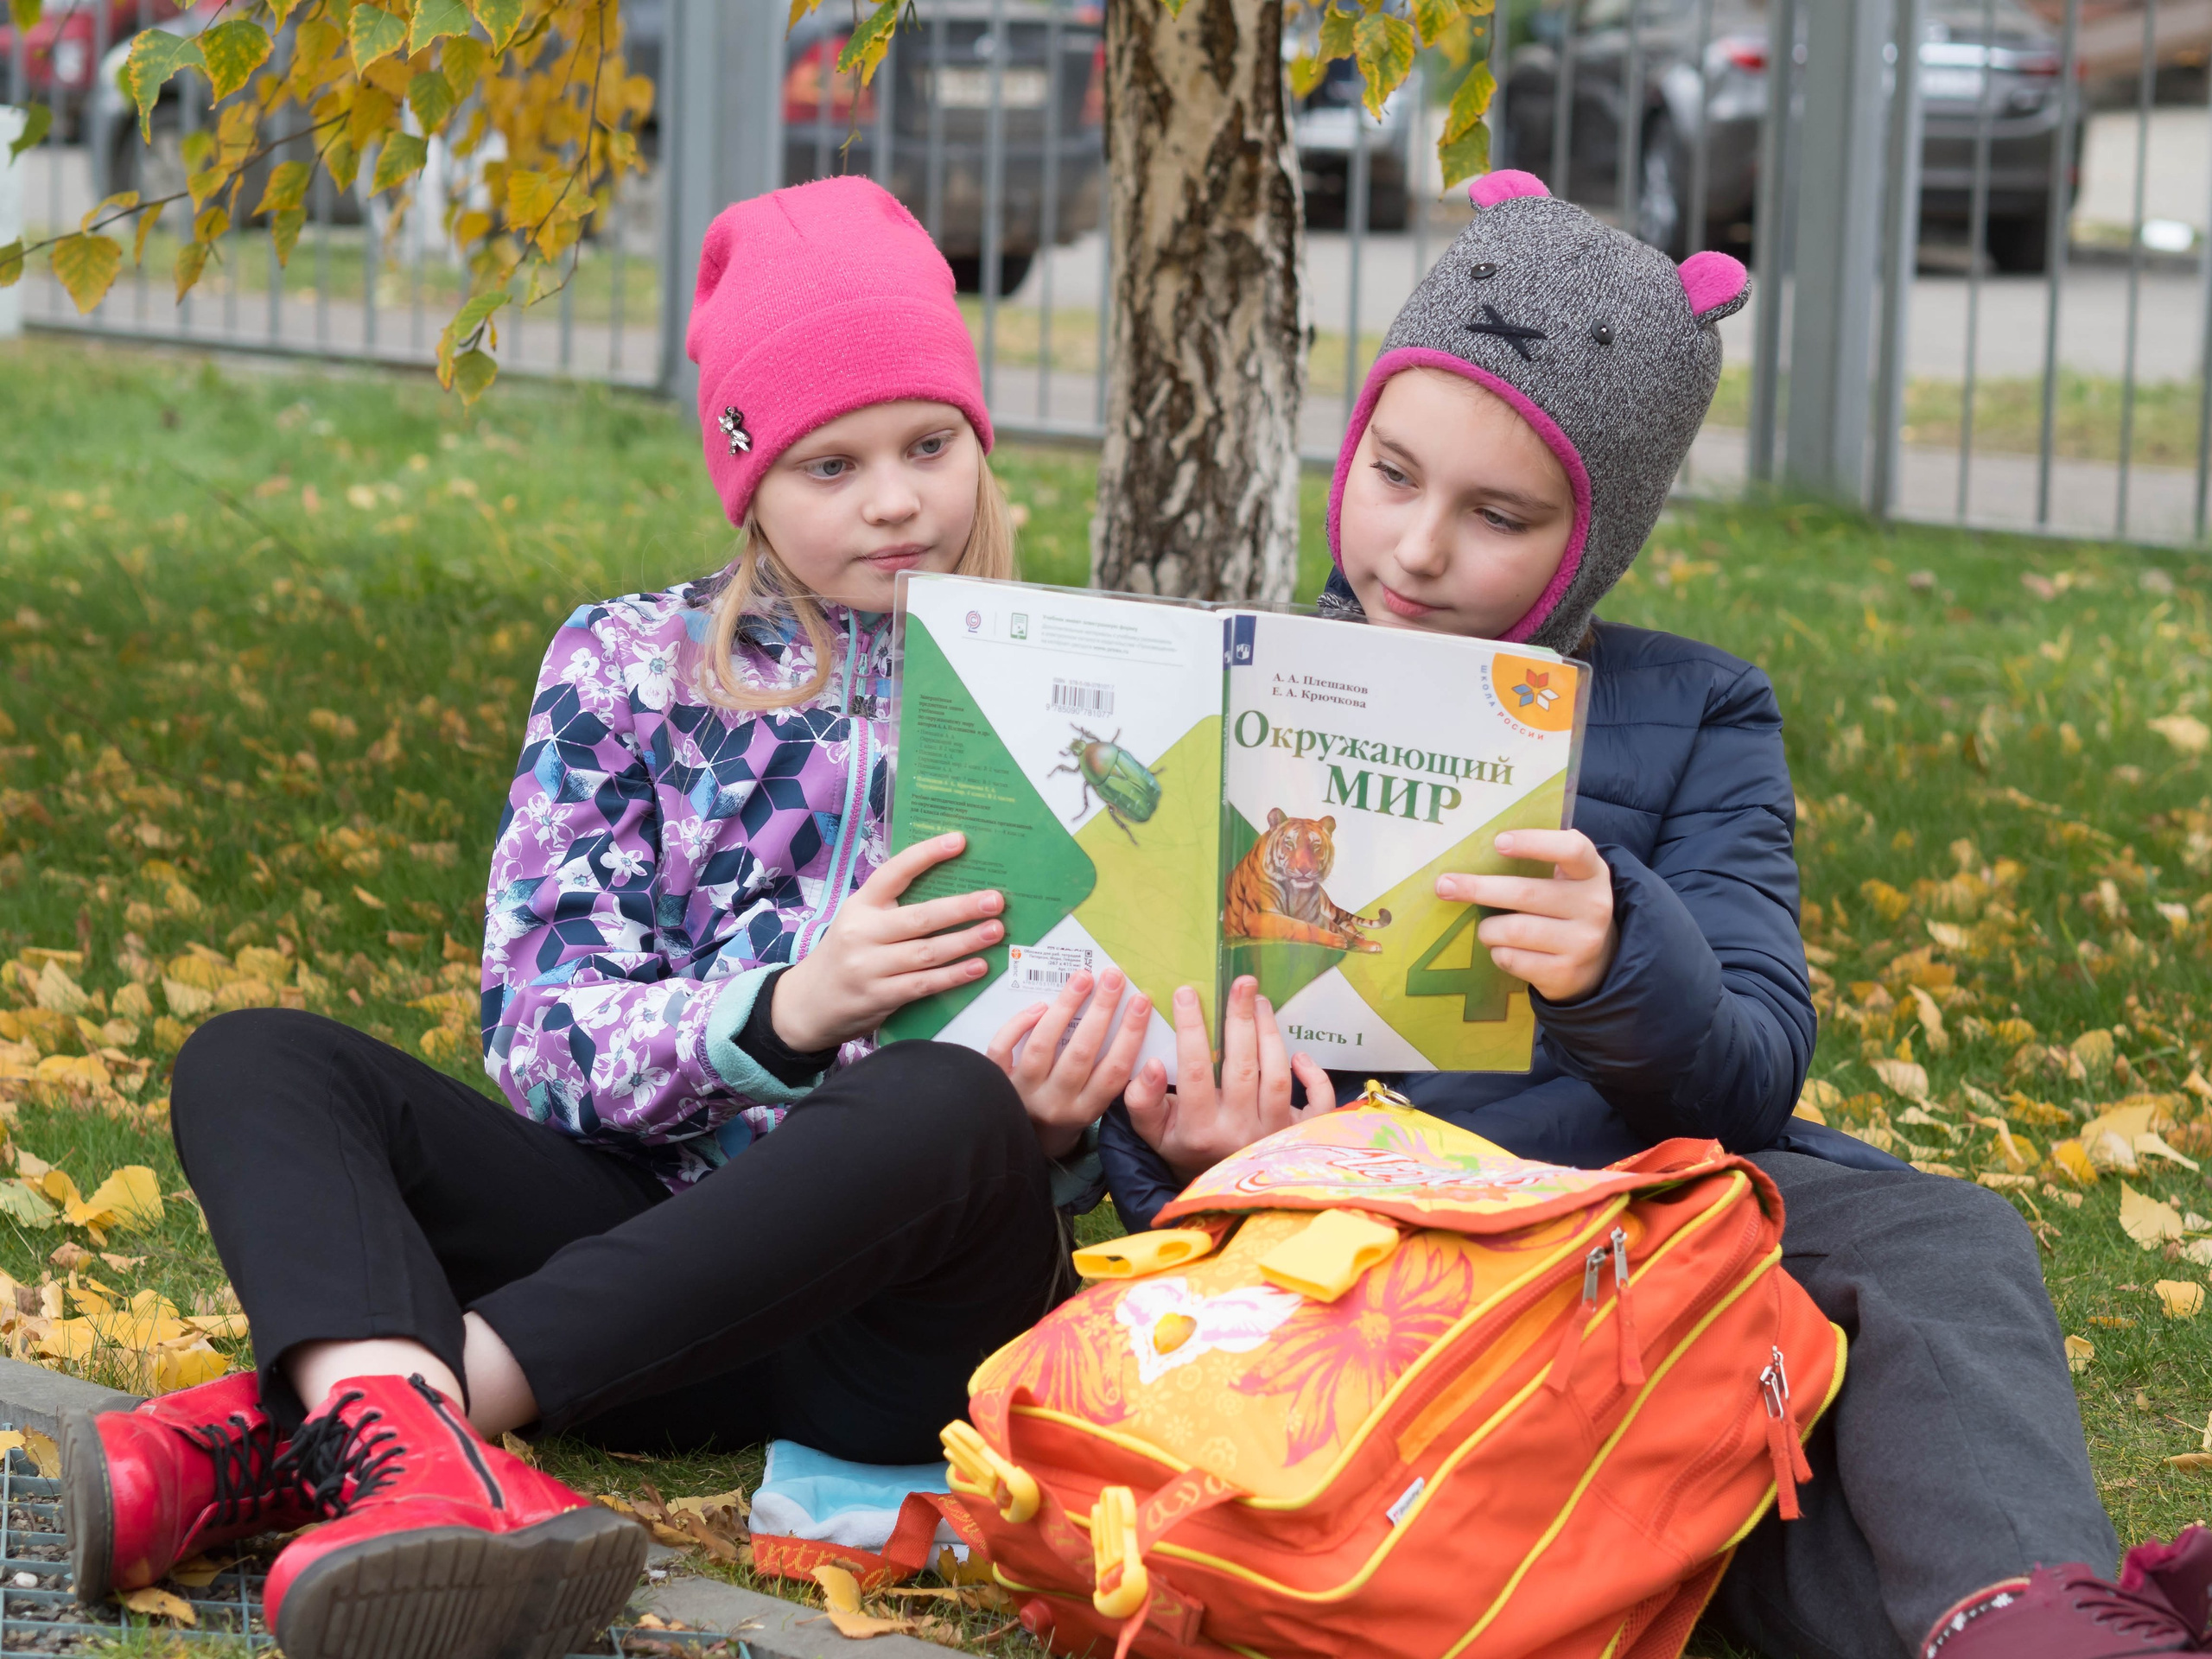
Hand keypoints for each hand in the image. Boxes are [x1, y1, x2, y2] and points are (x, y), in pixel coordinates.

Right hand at [771, 833, 1001, 1051]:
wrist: (808, 1004)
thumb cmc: (845, 955)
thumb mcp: (858, 922)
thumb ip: (893, 909)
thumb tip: (953, 891)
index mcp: (860, 905)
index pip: (894, 872)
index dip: (926, 855)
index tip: (959, 841)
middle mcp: (862, 932)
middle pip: (920, 917)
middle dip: (961, 908)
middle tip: (995, 900)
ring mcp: (869, 967)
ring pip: (926, 952)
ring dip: (965, 941)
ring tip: (996, 931)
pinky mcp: (879, 996)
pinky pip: (923, 984)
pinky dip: (954, 975)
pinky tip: (978, 966)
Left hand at [986, 968, 1152, 1158]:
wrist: (1027, 1140)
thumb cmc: (1068, 1112)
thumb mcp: (1094, 1105)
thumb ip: (1110, 1074)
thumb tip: (1131, 1021)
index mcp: (1086, 1109)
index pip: (1114, 1070)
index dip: (1130, 1034)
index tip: (1141, 1001)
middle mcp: (1055, 1102)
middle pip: (1080, 1053)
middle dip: (1100, 1011)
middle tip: (1113, 977)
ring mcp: (1024, 1092)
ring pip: (1043, 1046)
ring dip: (1065, 1008)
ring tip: (1082, 979)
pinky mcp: (998, 1081)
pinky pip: (1004, 1049)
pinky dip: (1019, 1024)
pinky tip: (1040, 1004)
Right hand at [1123, 975, 1334, 1182]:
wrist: (1221, 1189)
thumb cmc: (1187, 1149)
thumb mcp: (1154, 1132)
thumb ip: (1142, 1101)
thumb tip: (1150, 1063)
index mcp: (1200, 1130)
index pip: (1195, 1071)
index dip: (1191, 1030)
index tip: (1186, 993)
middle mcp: (1239, 1132)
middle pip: (1243, 1067)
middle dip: (1241, 1020)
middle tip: (1241, 983)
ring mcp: (1274, 1134)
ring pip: (1277, 1077)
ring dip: (1271, 1034)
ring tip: (1260, 1001)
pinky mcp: (1300, 1136)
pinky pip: (1317, 1104)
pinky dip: (1314, 1077)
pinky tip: (1299, 1055)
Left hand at [1439, 828, 1616, 1003]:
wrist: (1597, 964)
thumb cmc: (1566, 909)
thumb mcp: (1567, 881)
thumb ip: (1541, 862)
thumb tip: (1474, 850)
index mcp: (1592, 873)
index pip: (1572, 849)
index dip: (1535, 843)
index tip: (1499, 842)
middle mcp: (1593, 906)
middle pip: (1525, 894)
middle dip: (1478, 889)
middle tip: (1444, 886)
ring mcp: (1582, 943)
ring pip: (1512, 931)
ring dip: (1488, 930)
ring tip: (1488, 930)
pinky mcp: (1564, 973)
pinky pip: (1511, 959)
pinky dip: (1497, 953)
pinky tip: (1505, 950)